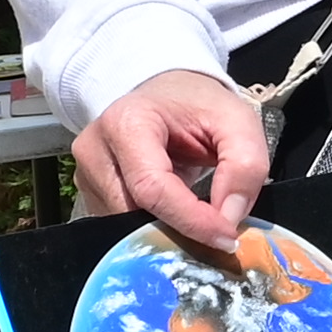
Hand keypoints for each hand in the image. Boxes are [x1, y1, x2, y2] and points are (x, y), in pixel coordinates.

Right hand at [72, 66, 267, 240]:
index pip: (152, 188)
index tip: (226, 238)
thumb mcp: (238, 121)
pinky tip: (177, 216)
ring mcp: (87, 173)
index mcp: (126, 122)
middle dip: (180, 231)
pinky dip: (153, 228)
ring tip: (200, 220)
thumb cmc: (199, 104)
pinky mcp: (90, 192)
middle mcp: (95, 149)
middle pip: (134, 213)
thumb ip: (245, 165)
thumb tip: (229, 218)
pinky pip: (121, 225)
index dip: (191, 220)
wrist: (167, 93)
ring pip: (125, 225)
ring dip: (166, 232)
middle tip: (219, 237)